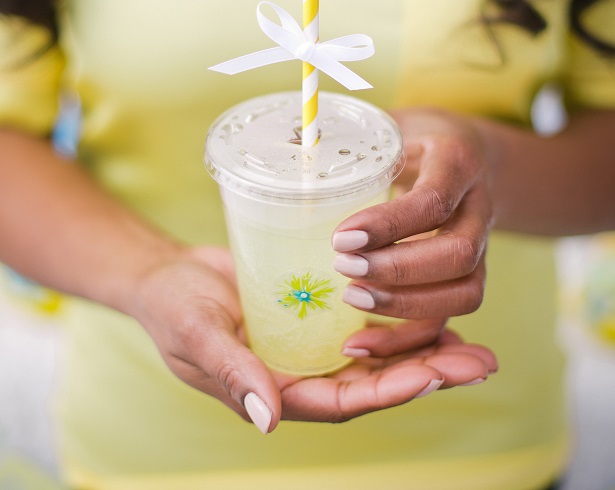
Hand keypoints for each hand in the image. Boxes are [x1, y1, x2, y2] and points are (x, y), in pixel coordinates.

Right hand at [129, 243, 494, 433]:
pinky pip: (363, 320)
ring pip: (377, 354)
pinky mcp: (313, 312)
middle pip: (375, 382)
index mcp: (278, 392)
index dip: (390, 390)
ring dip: (424, 347)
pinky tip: (431, 303)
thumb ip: (231, 374)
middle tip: (481, 360)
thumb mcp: (196, 336)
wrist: (164, 277)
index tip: (436, 373)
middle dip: (429, 372)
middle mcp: (302, 373)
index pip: (345, 401)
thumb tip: (268, 420)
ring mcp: (310, 344)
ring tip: (474, 340)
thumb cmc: (172, 309)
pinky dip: (397, 315)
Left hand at [331, 108, 491, 323]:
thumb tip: (289, 138)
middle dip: (399, 269)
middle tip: (344, 267)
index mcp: (457, 160)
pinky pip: (450, 315)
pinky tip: (362, 341)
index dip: (390, 224)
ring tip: (351, 298)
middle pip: (459, 253)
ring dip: (407, 306)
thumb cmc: (414, 136)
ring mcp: (481, 244)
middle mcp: (477, 206)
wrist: (467, 150)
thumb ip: (348, 136)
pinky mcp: (468, 275)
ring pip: (465, 292)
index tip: (342, 237)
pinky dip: (407, 338)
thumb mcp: (390, 123)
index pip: (434, 200)